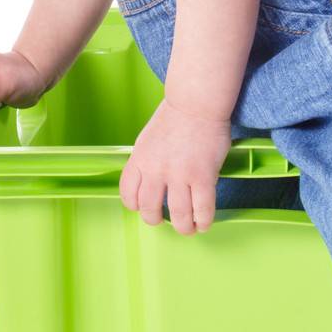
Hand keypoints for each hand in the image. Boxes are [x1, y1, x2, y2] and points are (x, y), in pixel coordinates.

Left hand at [119, 98, 231, 235]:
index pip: (128, 194)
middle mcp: (155, 170)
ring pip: (178, 214)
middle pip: (149, 209)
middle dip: (156, 220)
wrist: (196, 102)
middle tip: (165, 220)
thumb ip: (147, 161)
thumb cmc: (175, 116)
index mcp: (139, 160)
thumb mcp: (148, 139)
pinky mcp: (203, 176)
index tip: (144, 208)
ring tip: (189, 228)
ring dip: (183, 227)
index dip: (135, 206)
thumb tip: (151, 181)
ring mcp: (179, 175)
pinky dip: (203, 221)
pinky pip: (202, 208)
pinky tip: (204, 223)